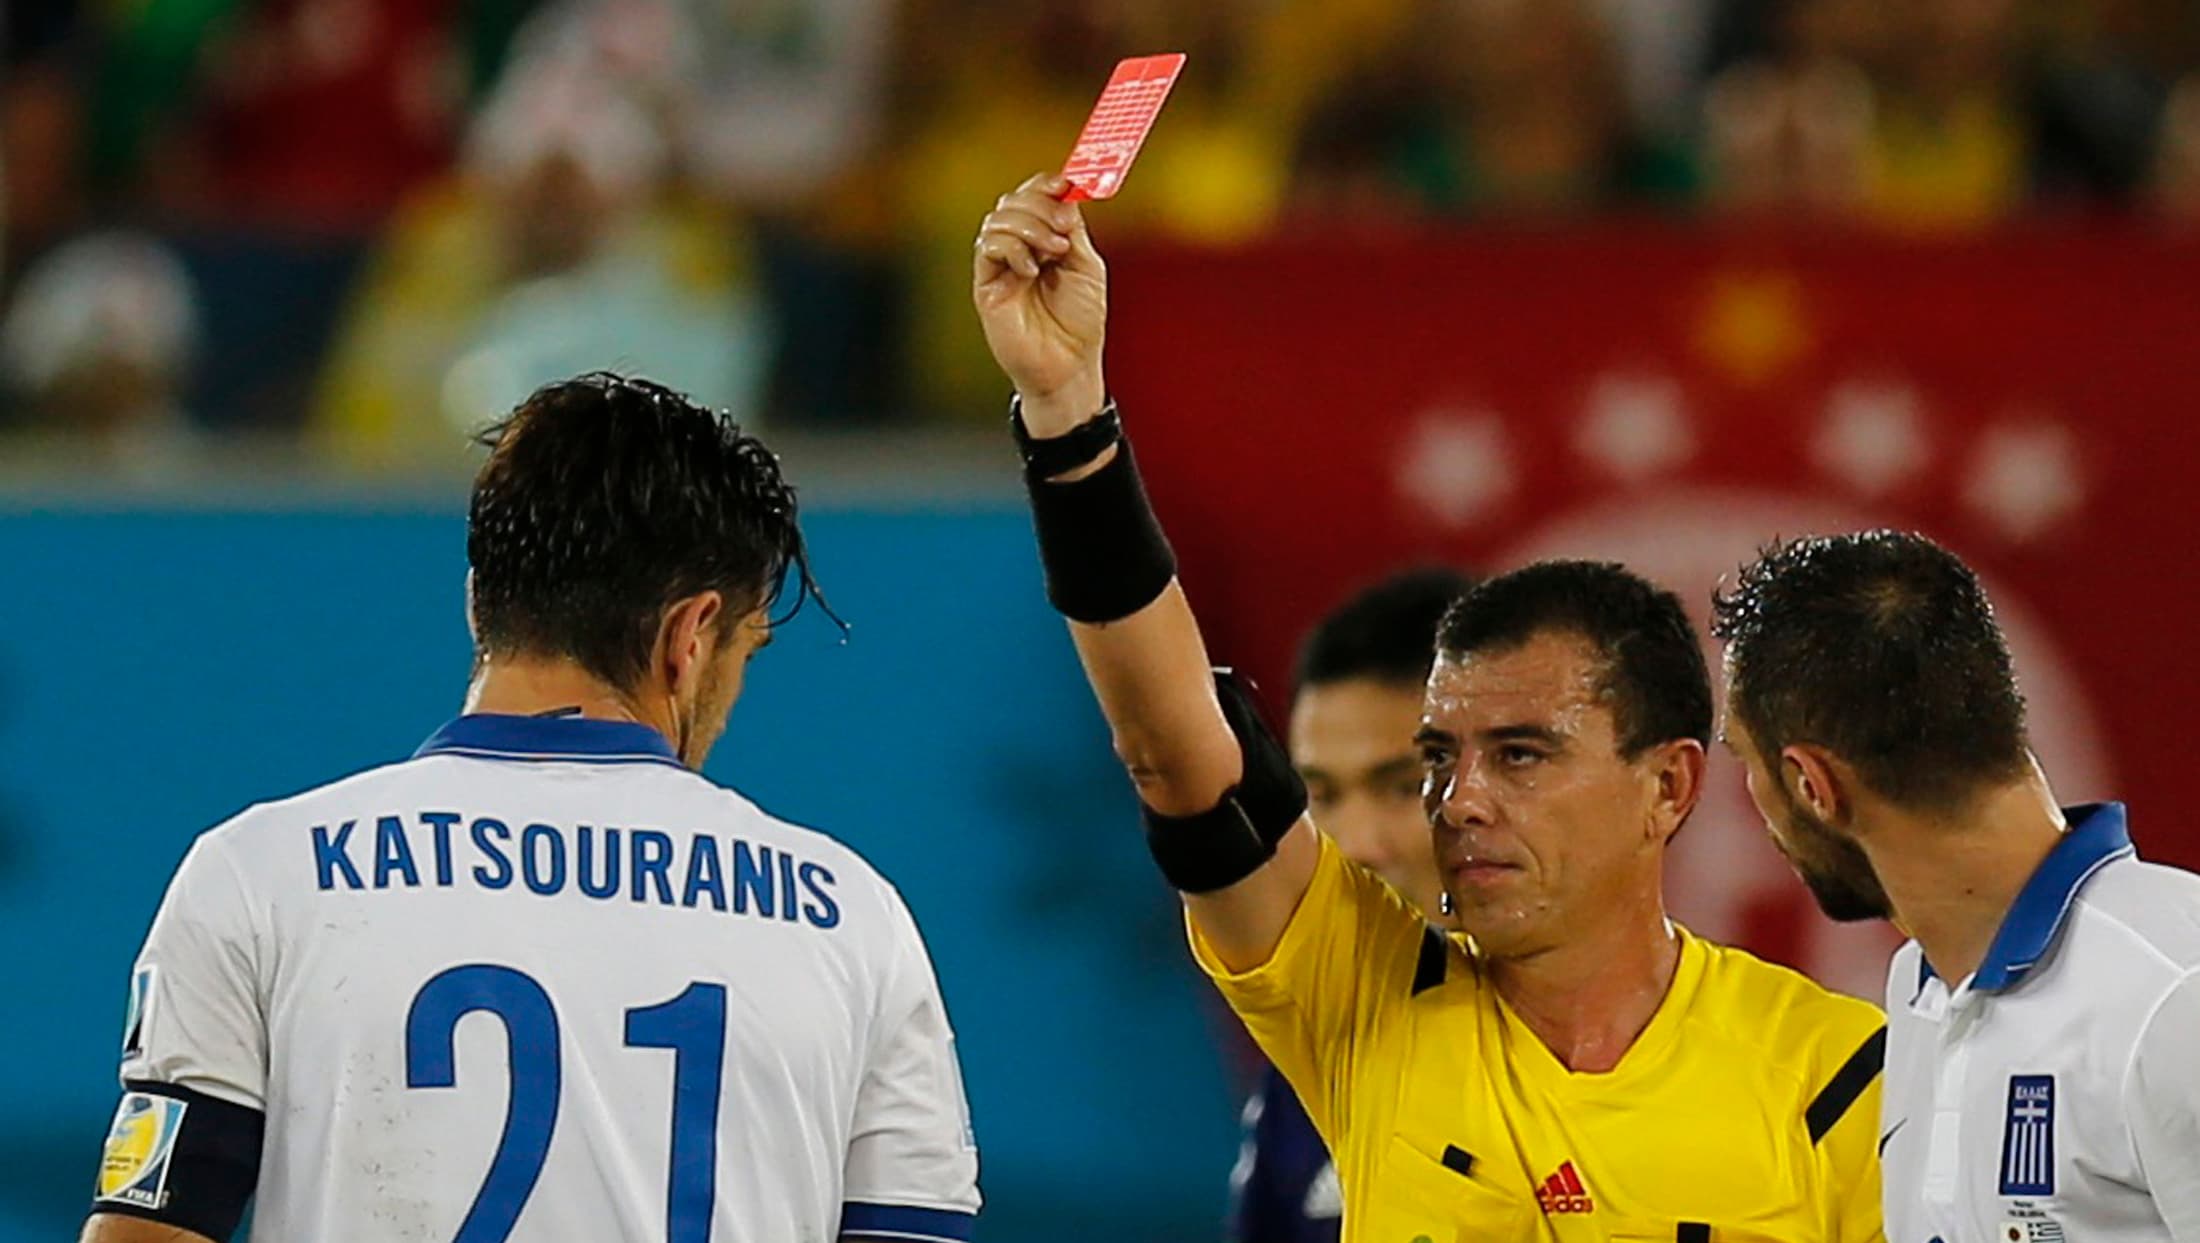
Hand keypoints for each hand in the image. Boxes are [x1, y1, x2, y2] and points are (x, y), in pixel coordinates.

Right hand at [972, 172, 1108, 433]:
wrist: (1068, 365)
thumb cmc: (1080, 322)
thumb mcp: (1086, 267)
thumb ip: (1073, 231)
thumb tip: (1064, 196)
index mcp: (1045, 237)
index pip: (1035, 195)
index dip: (1046, 184)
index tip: (1065, 184)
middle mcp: (1020, 246)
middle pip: (1014, 200)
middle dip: (1040, 205)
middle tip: (1063, 228)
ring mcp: (1001, 264)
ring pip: (998, 219)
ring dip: (1029, 226)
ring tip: (1053, 252)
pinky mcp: (986, 284)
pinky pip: (988, 247)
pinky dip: (1012, 248)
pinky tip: (1031, 270)